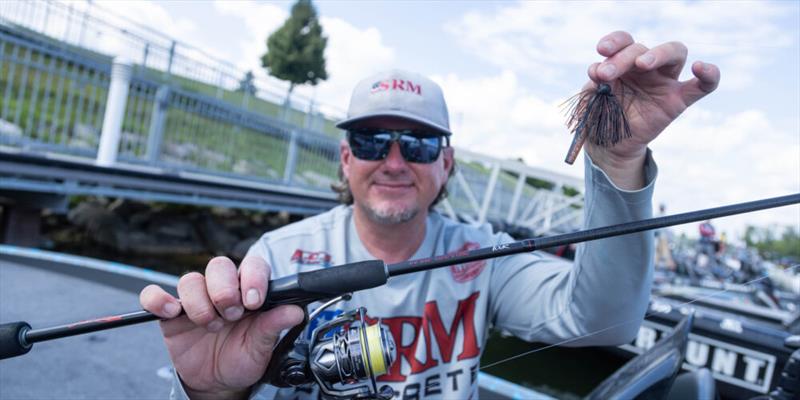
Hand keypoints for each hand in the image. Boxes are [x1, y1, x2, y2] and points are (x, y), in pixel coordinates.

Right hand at [140, 257, 303, 398]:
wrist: (217, 381)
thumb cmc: (242, 358)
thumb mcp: (261, 346)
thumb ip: (274, 326)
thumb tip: (296, 311)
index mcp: (248, 291)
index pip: (252, 266)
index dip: (252, 277)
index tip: (254, 301)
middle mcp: (221, 290)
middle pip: (218, 265)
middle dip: (225, 290)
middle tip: (232, 315)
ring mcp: (195, 300)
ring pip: (190, 279)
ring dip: (200, 303)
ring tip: (211, 325)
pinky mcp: (170, 314)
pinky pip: (155, 295)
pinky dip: (158, 299)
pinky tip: (171, 312)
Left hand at [583, 31, 719, 187]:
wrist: (607, 143)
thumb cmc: (600, 114)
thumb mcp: (593, 96)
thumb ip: (598, 81)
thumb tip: (599, 69)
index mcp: (624, 62)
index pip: (625, 42)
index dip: (615, 40)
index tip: (601, 50)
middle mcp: (646, 68)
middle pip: (644, 49)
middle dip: (623, 57)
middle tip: (606, 74)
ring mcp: (664, 82)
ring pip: (674, 54)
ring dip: (655, 54)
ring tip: (639, 65)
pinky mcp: (678, 100)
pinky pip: (702, 86)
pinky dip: (709, 74)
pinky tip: (701, 67)